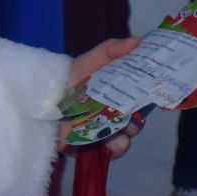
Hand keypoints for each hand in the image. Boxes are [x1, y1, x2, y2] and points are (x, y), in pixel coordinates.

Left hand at [59, 38, 142, 159]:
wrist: (49, 92)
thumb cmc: (76, 75)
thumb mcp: (94, 57)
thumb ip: (113, 48)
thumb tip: (137, 41)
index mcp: (122, 98)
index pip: (143, 105)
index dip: (147, 104)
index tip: (148, 99)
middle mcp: (116, 118)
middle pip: (135, 126)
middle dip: (133, 124)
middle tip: (126, 116)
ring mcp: (103, 134)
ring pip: (123, 143)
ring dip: (120, 138)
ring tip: (109, 130)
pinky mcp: (89, 146)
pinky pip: (105, 154)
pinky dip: (105, 149)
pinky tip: (98, 140)